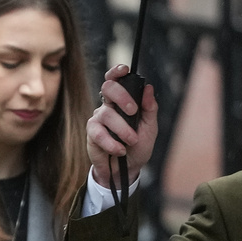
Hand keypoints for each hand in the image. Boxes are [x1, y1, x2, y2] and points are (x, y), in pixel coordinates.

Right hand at [87, 64, 157, 187]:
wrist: (126, 169)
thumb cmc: (138, 146)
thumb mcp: (150, 127)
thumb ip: (150, 108)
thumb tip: (148, 89)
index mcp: (122, 101)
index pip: (116, 80)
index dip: (117, 71)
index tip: (125, 70)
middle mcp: (108, 106)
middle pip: (108, 88)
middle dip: (122, 96)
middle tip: (133, 112)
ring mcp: (98, 119)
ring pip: (106, 114)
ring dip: (122, 129)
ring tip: (131, 141)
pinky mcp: (91, 134)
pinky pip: (98, 133)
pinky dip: (112, 143)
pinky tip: (120, 150)